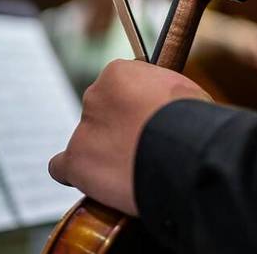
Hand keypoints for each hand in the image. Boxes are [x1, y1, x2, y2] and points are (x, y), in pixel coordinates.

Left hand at [49, 59, 211, 214]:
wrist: (186, 150)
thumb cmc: (194, 122)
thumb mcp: (181, 91)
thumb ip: (160, 97)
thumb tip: (165, 109)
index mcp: (118, 72)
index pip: (116, 89)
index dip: (133, 109)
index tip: (146, 124)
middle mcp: (94, 96)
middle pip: (100, 114)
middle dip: (117, 130)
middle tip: (141, 149)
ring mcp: (83, 129)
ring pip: (85, 143)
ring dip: (102, 155)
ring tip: (131, 172)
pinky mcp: (78, 161)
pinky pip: (62, 167)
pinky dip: (75, 175)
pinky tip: (93, 183)